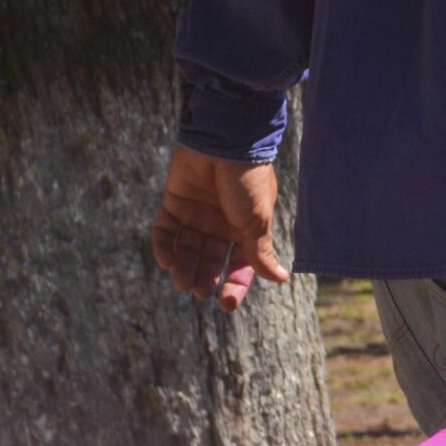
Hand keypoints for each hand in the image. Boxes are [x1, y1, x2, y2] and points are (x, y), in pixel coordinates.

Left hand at [151, 146, 286, 313]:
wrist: (226, 141)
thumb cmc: (248, 181)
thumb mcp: (256, 220)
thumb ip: (260, 251)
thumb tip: (281, 278)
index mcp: (245, 230)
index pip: (240, 265)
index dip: (234, 285)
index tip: (225, 304)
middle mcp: (220, 225)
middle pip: (210, 260)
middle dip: (204, 278)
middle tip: (198, 292)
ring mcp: (196, 215)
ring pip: (187, 250)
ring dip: (183, 268)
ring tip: (181, 282)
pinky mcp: (174, 204)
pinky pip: (165, 232)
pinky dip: (164, 248)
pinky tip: (167, 261)